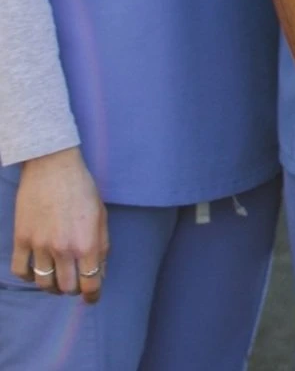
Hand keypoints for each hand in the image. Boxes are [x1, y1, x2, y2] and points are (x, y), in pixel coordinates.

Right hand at [10, 148, 108, 302]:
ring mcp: (39, 246)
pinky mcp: (21, 239)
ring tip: (56, 279)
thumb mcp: (101, 216)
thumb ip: (101, 246)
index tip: (91, 298)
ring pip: (43, 283)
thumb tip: (99, 272)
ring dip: (51, 286)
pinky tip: (35, 271)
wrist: (53, 168)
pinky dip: (27, 277)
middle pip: (66, 287)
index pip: (90, 284)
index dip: (92, 296)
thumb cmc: (82, 189)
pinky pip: (19, 271)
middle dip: (73, 289)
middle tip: (75, 282)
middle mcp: (63, 249)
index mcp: (87, 244)